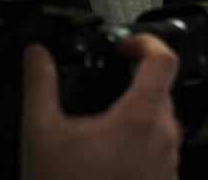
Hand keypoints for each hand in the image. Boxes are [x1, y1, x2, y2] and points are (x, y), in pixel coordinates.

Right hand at [20, 34, 180, 179]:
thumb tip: (38, 56)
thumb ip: (41, 86)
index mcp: (140, 118)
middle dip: (137, 80)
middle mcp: (164, 136)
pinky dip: (143, 138)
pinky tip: (114, 153)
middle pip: (162, 88)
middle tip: (110, 85)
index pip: (164, 59)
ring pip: (163, 118)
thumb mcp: (43, 134)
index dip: (147, 42)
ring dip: (139, 112)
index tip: (127, 46)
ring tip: (106, 126)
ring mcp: (169, 159)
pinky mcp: (167, 178)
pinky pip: (163, 145)